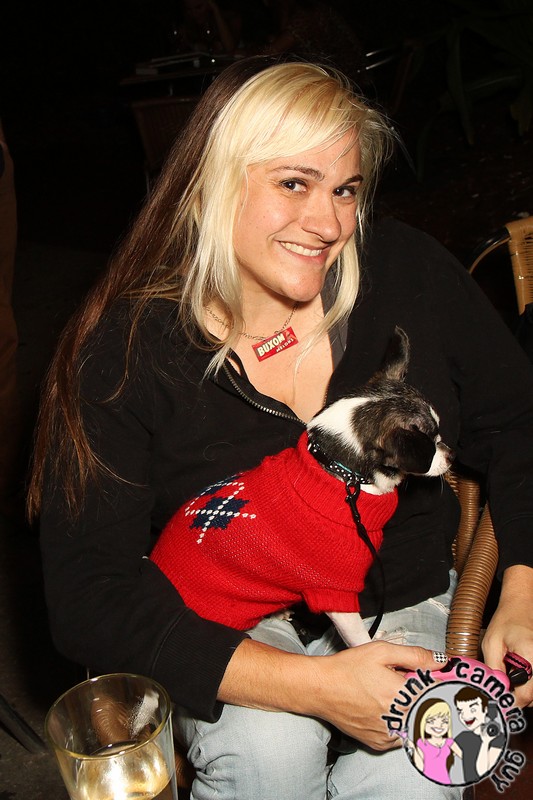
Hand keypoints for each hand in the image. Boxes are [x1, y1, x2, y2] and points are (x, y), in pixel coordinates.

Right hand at [308, 641, 447, 749]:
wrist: (321, 688)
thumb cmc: (348, 668)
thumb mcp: (381, 651)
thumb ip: (414, 656)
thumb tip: (440, 662)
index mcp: (402, 696)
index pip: (437, 694)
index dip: (434, 684)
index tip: (431, 678)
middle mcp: (398, 719)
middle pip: (427, 710)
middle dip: (421, 696)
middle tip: (403, 683)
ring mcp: (388, 735)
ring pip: (413, 724)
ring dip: (410, 711)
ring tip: (390, 695)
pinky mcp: (378, 743)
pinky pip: (399, 735)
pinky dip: (397, 722)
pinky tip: (384, 708)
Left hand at [482, 565, 532, 706]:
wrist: (520, 606)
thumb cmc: (507, 620)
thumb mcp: (491, 644)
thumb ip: (493, 669)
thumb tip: (495, 692)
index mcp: (531, 656)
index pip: (525, 694)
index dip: (509, 700)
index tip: (498, 700)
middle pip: (532, 697)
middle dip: (515, 696)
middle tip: (501, 686)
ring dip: (522, 691)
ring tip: (508, 674)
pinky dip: (527, 684)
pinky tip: (517, 673)